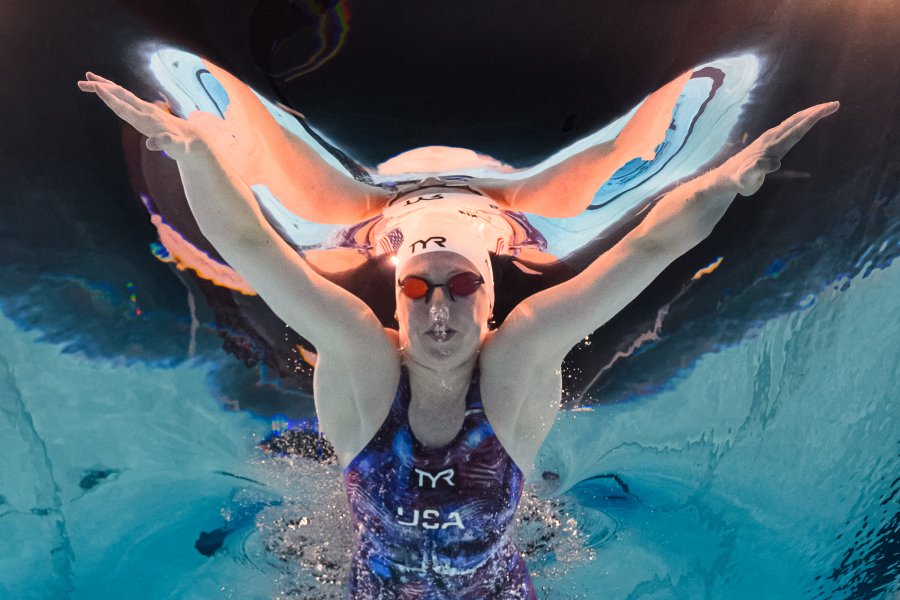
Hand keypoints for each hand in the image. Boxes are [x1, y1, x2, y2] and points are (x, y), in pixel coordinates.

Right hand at [77, 72, 208, 160]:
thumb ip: (165, 143)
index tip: (97, 87)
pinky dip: (113, 93)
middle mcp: (144, 110)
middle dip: (101, 88)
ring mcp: (145, 109)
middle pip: (120, 95)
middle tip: (81, 82)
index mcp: (147, 118)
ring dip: (105, 86)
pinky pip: (126, 98)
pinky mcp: (145, 111)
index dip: (110, 98)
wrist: (193, 139)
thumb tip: (152, 143)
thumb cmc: (183, 145)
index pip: (124, 107)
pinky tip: (105, 90)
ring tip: (87, 79)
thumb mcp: (175, 147)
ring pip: (122, 94)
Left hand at [718, 101, 839, 196]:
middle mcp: (771, 139)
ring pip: (793, 122)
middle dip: (815, 112)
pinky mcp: (769, 140)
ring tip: (826, 108)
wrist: (727, 176)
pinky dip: (801, 120)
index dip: (810, 120)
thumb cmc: (739, 180)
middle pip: (796, 122)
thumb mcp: (747, 179)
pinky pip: (789, 126)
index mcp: (771, 147)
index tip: (824, 110)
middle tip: (835, 104)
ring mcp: (769, 138)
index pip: (795, 132)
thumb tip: (772, 163)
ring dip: (810, 113)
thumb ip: (757, 170)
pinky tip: (807, 118)